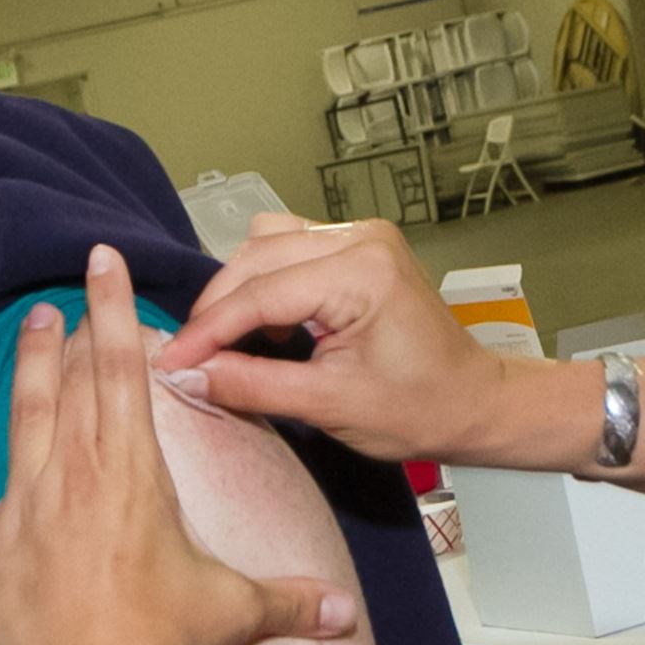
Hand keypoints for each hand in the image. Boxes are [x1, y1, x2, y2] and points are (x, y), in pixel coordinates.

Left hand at [0, 247, 357, 644]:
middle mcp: (79, 473)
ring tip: (28, 324)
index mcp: (138, 473)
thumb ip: (294, 602)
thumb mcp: (240, 611)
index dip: (115, 312)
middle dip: (75, 332)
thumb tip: (348, 618)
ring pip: (22, 416)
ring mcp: (26, 506)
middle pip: (76, 383)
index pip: (127, 372)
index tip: (104, 264)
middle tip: (66, 293)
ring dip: (26, 367)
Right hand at [151, 215, 514, 464]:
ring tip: (219, 340)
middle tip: (187, 356)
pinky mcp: (357, 246)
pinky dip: (263, 281)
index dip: (208, 329)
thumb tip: (191, 373)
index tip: (171, 361)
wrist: (473, 403)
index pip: (261, 293)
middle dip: (216, 308)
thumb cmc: (420, 408)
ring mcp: (360, 236)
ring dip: (236, 289)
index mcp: (361, 272)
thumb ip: (254, 385)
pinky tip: (261, 323)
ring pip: (266, 245)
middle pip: (256, 258)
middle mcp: (361, 239)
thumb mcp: (330, 406)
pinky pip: (288, 248)